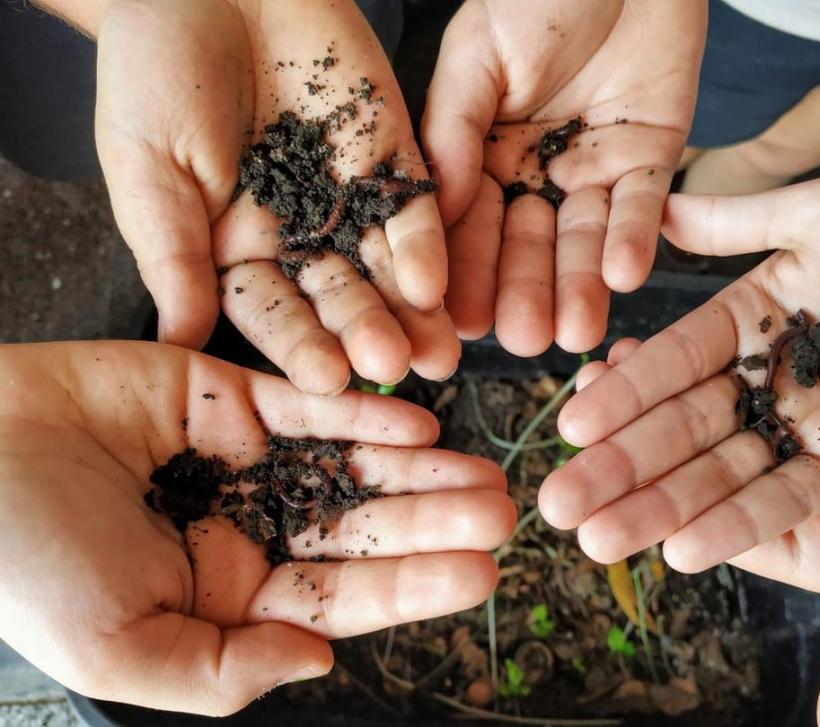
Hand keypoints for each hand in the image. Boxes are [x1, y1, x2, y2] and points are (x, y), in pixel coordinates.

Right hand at [0, 341, 513, 714]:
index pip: (342, 597)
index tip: (483, 571)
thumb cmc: (25, 563)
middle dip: (432, 520)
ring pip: (350, 463)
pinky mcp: (226, 395)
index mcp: (229, 599)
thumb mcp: (119, 648)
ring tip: (480, 466)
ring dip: (416, 465)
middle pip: (362, 527)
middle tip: (503, 509)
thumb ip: (223, 671)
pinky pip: (307, 404)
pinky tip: (416, 418)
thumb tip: (322, 662)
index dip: (413, 585)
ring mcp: (243, 460)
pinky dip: (360, 410)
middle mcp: (249, 528)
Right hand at [95, 0, 457, 392]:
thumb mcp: (148, 167)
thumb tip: (183, 342)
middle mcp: (300, 238)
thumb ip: (173, 254)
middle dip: (365, 333)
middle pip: (338, 298)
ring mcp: (350, 201)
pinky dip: (425, 243)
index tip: (323, 379)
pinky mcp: (392, 159)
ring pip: (386, 265)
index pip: (272, 313)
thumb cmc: (156, 71)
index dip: (297, 346)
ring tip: (435, 351)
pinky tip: (436, 282)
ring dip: (411, 309)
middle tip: (393, 368)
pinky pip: (413, 207)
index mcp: (237, 253)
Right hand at [423, 0, 704, 354]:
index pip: (470, 223)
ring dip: (581, 285)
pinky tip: (623, 275)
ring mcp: (594, 170)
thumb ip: (455, 132)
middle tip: (522, 339)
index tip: (458, 318)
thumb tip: (436, 211)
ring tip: (575, 330)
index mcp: (482, 154)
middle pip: (528, 245)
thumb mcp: (477, 55)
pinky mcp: (652, 160)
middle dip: (525, 292)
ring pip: (584, 239)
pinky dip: (635, 238)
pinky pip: (644, 205)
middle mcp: (536, 174)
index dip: (465, 270)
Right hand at [538, 180, 819, 568]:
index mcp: (751, 318)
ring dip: (661, 509)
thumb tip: (654, 206)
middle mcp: (769, 378)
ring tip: (597, 539)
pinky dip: (739, 524)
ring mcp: (810, 426)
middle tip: (556, 504)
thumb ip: (734, 223)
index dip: (623, 395)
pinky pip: (792, 499)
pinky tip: (682, 550)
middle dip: (619, 468)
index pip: (673, 362)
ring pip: (723, 473)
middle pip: (682, 429)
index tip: (572, 424)